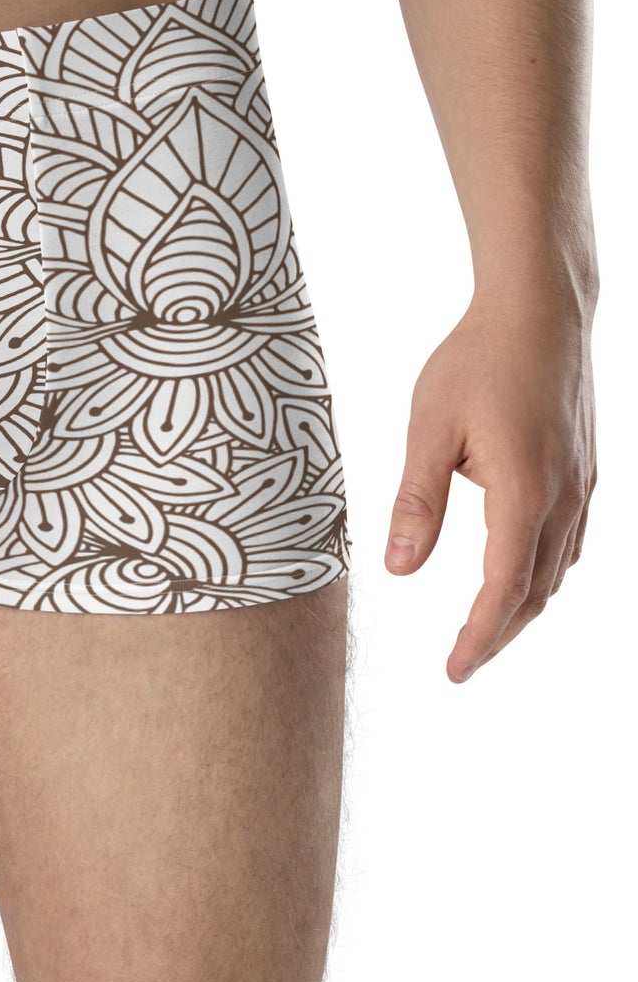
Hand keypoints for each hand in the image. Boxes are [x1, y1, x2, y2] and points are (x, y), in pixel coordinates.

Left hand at [384, 289, 595, 680]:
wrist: (540, 310)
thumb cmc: (476, 360)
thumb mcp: (429, 428)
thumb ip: (416, 501)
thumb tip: (398, 568)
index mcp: (524, 493)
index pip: (502, 589)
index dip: (478, 635)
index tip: (454, 671)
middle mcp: (564, 497)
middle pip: (536, 590)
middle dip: (499, 632)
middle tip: (464, 662)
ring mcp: (582, 483)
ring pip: (558, 568)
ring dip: (524, 605)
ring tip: (486, 628)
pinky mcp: (584, 467)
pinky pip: (570, 538)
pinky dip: (543, 569)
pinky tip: (522, 570)